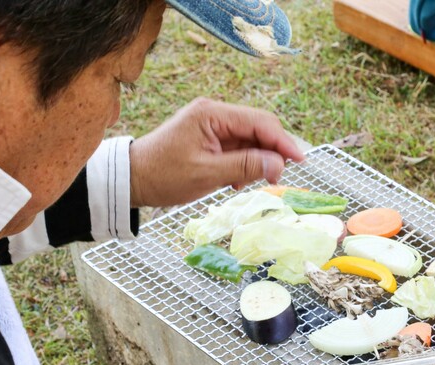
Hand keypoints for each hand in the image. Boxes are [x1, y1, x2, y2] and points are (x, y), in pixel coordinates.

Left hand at [129, 98, 304, 206]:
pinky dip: (245, 162)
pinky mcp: (210, 136)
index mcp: (212, 114)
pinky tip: (236, 180)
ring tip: (250, 182)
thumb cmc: (164, 176)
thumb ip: (245, 166)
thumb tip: (279, 165)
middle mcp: (214, 112)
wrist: (133, 179)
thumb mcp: (207, 174)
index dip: (283, 142)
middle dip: (273, 151)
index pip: (260, 122)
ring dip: (258, 160)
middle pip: (259, 127)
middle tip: (277, 177)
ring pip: (251, 138)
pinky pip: (239, 146)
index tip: (301, 161)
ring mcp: (213, 124)